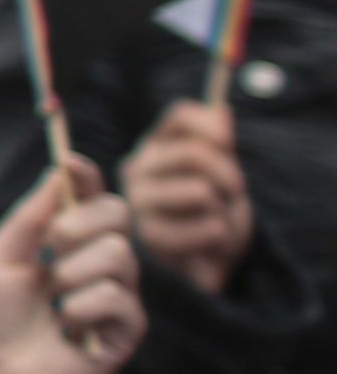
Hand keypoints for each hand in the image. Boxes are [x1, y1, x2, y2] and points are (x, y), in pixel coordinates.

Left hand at [0, 155, 146, 373]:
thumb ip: (30, 216)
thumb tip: (59, 171)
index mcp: (65, 240)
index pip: (90, 195)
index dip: (84, 175)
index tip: (69, 162)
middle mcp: (97, 261)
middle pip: (118, 212)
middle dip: (77, 225)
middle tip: (47, 251)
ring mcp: (116, 293)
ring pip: (119, 253)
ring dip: (71, 274)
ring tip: (50, 302)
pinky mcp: (127, 329)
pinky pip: (116, 296)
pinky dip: (80, 308)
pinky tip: (65, 328)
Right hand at [119, 100, 249, 297]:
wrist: (197, 263)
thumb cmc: (206, 213)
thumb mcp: (216, 175)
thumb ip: (217, 144)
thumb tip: (221, 110)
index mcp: (154, 148)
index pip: (180, 116)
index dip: (211, 126)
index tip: (229, 144)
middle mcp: (137, 171)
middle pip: (195, 153)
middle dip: (229, 175)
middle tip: (236, 193)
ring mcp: (140, 204)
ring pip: (201, 191)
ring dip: (224, 210)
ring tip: (221, 222)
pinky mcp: (152, 238)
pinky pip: (204, 228)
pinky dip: (221, 236)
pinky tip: (213, 243)